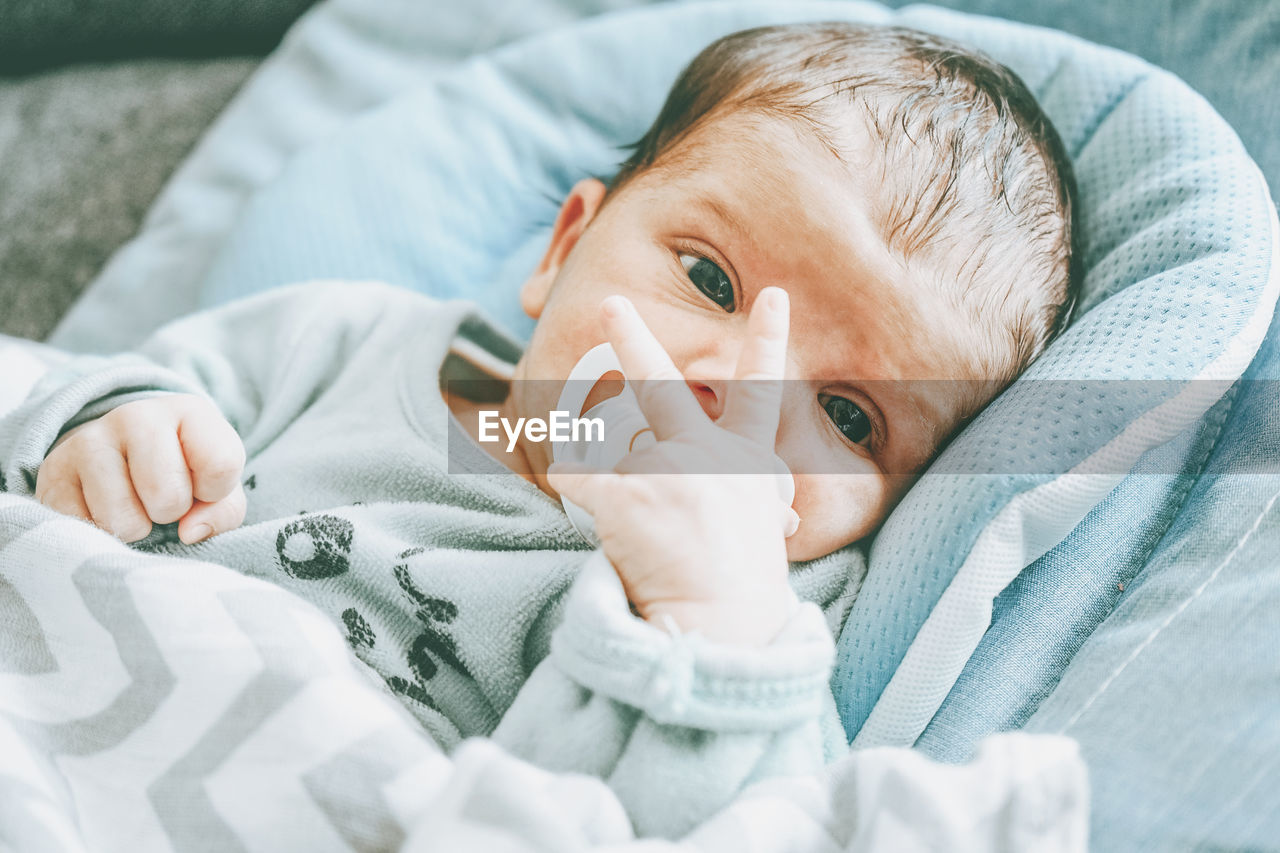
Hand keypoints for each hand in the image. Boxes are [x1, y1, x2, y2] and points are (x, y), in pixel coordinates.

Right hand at [36, 394, 246, 543]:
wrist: (122, 456)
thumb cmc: (183, 475)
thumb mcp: (218, 489)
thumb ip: (223, 512)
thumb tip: (189, 532)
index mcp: (190, 412)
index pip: (221, 464)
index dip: (215, 491)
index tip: (203, 485)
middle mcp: (137, 416)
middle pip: (167, 496)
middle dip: (171, 511)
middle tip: (162, 498)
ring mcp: (89, 439)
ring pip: (123, 519)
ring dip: (135, 527)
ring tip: (134, 504)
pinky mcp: (53, 471)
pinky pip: (84, 527)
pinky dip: (99, 532)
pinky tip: (103, 509)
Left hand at [548, 288, 795, 644]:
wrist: (725, 624)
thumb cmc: (744, 585)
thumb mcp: (762, 525)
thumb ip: (754, 499)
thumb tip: (779, 518)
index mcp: (747, 458)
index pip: (762, 388)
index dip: (768, 338)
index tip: (774, 296)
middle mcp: (709, 452)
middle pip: (662, 384)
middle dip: (631, 337)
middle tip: (609, 303)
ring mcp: (667, 468)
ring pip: (612, 455)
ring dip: (611, 484)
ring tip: (638, 527)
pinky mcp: (626, 494)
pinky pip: (578, 476)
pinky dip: (572, 482)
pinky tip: (580, 495)